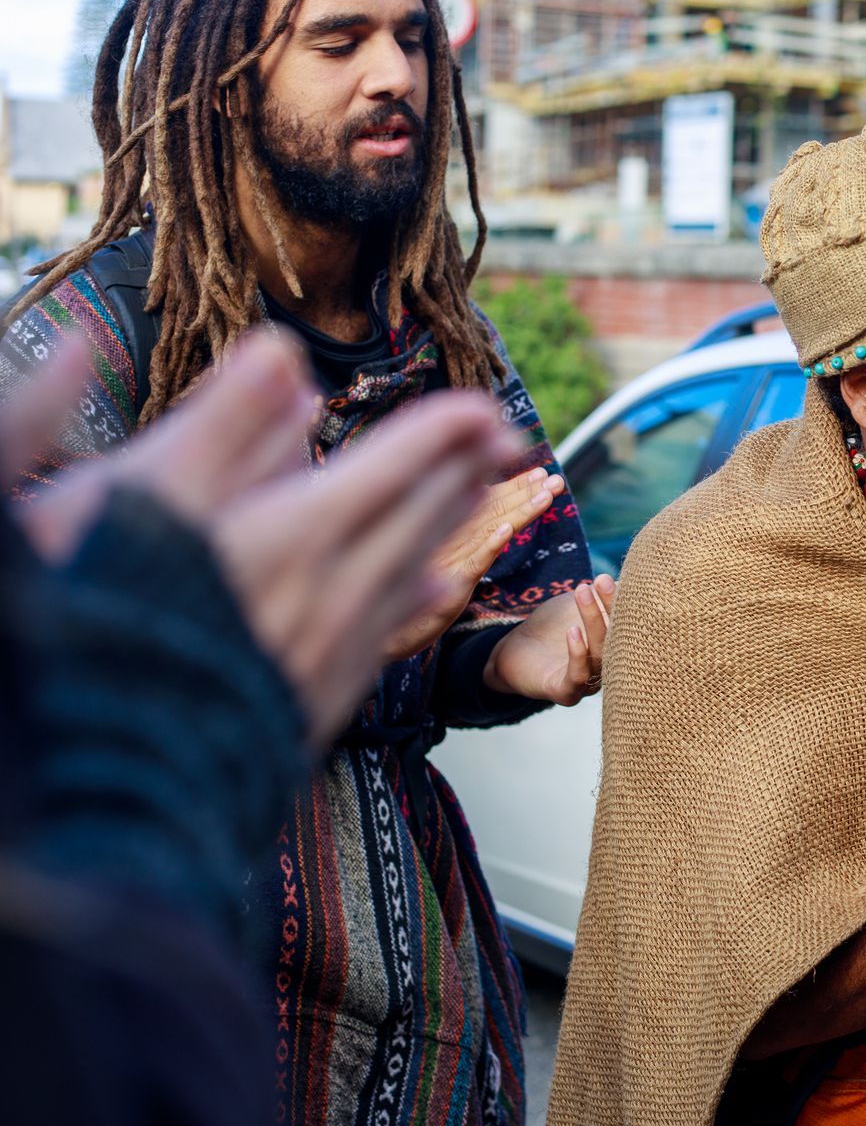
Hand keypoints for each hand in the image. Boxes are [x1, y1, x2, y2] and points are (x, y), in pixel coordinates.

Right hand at [2, 332, 517, 742]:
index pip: (394, 466)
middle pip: (417, 517)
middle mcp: (331, 595)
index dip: (445, 431)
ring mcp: (330, 653)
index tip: (484, 408)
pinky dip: (418, 594)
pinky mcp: (315, 701)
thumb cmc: (108, 618)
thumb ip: (221, 427)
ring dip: (447, 524)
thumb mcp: (144, 499)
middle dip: (462, 470)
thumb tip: (283, 357)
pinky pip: (388, 631)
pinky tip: (433, 586)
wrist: (103, 768)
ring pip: (411, 572)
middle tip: (502, 439)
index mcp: (294, 537)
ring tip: (476, 491)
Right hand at [381, 466, 566, 660]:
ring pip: (487, 529)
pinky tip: (507, 531)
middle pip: (491, 509)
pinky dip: (490, 546)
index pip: (486, 503)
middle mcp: (448, 540)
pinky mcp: (448, 587)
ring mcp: (448, 561)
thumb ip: (466, 546)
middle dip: (525, 492)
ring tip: (546, 494)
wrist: (383, 638)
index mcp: (449, 533)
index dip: (514, 487)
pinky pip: (472, 564)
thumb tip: (498, 524)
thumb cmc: (413, 601)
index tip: (542, 473)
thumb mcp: (443, 569)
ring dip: (519, 511)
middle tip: (556, 478)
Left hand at [480, 574, 617, 705]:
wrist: (512, 653)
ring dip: (593, 621)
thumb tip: (626, 576)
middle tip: (601, 580)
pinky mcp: (565, 693)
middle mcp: (606, 667)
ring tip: (583, 592)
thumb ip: (597, 596)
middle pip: (618, 638)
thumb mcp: (573, 607)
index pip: (626, 623)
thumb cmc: (549, 629)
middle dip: (611, 606)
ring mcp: (588, 682)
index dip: (620, 599)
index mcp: (613, 646)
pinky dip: (578, 653)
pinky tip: (572, 630)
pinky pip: (578, 675)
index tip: (608, 575)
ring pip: (599, 654)